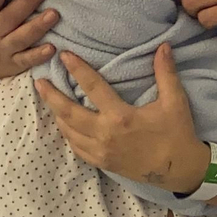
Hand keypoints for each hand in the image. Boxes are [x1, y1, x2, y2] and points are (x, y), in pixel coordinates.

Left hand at [34, 44, 208, 192]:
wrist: (178, 169)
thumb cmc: (177, 133)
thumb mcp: (175, 102)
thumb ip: (166, 73)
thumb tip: (163, 46)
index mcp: (121, 116)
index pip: (93, 87)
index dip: (77, 69)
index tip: (64, 56)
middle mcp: (105, 134)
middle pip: (69, 112)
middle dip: (51, 96)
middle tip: (38, 82)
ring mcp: (101, 151)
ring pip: (69, 131)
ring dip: (57, 115)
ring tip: (49, 101)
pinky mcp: (102, 162)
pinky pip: (76, 148)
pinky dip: (67, 134)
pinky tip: (65, 126)